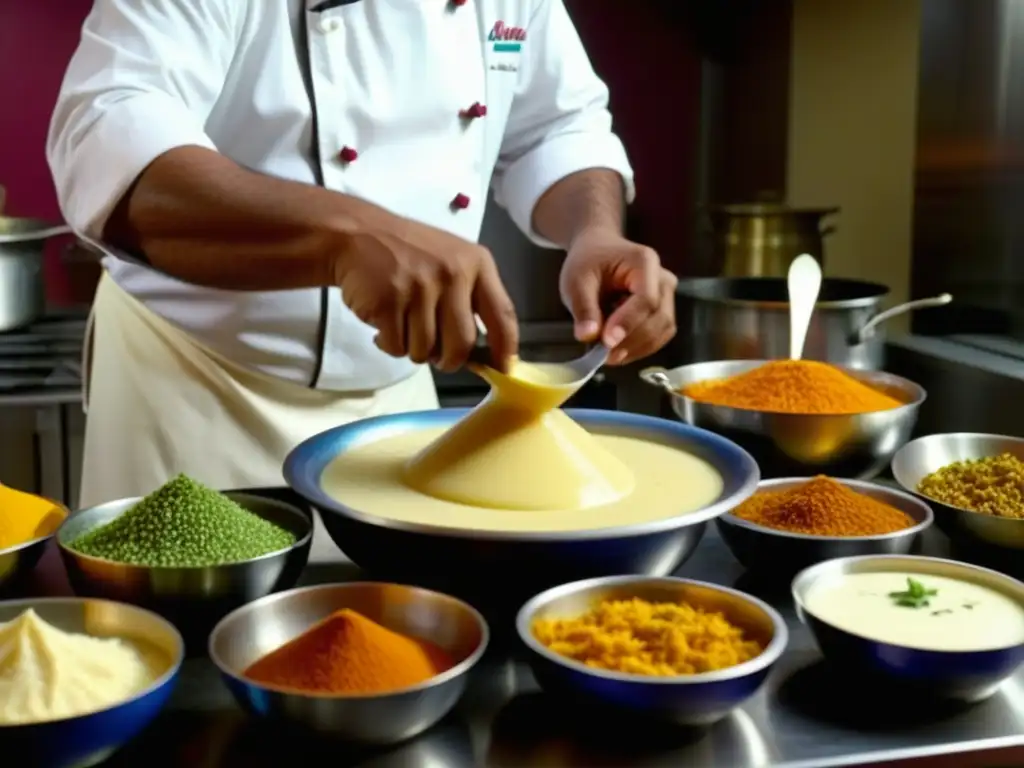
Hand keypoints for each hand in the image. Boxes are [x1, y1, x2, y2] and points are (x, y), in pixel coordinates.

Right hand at [333, 216, 517, 370]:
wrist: (357, 234)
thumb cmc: (410, 253)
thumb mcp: (452, 261)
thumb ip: (471, 299)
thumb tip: (484, 354)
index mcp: (477, 264)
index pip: (503, 314)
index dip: (505, 349)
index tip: (503, 370)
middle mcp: (453, 274)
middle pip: (462, 344)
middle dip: (449, 360)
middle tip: (437, 357)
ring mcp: (420, 287)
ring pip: (425, 350)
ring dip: (412, 348)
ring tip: (403, 325)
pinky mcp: (388, 301)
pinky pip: (396, 346)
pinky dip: (388, 344)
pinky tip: (384, 324)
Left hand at [559, 230, 676, 364]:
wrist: (598, 250)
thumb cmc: (588, 261)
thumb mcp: (576, 280)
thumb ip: (583, 308)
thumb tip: (588, 336)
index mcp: (644, 262)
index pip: (646, 299)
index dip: (628, 323)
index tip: (607, 342)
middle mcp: (663, 279)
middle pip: (659, 318)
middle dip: (632, 341)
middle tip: (604, 355)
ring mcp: (667, 296)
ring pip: (662, 330)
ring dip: (636, 348)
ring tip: (608, 354)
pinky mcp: (663, 311)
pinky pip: (658, 335)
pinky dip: (639, 347)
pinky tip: (618, 349)